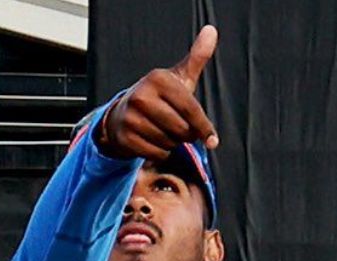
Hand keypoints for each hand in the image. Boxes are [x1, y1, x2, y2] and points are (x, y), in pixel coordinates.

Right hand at [98, 25, 219, 159]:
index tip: (212, 140)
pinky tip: (153, 139)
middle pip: (183, 129)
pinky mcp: (126, 137)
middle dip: (186, 134)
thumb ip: (197, 58)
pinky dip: (161, 152)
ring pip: (170, 143)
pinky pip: (158, 154)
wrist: (124, 114)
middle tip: (178, 126)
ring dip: (173, 143)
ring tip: (163, 130)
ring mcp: (131, 116)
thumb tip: (212, 31)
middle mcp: (141, 96)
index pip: (191, 110)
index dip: (204, 128)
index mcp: (158, 79)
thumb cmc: (160, 97)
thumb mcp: (179, 77)